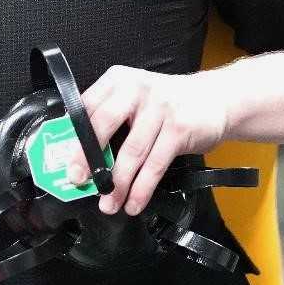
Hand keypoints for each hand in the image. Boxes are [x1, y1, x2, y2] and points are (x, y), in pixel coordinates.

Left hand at [66, 67, 226, 216]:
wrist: (217, 99)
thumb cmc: (167, 104)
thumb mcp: (136, 100)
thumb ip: (110, 119)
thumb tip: (80, 157)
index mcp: (118, 80)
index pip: (87, 107)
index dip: (74, 137)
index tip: (66, 163)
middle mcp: (137, 88)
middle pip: (104, 124)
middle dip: (88, 158)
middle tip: (79, 182)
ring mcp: (160, 107)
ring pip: (131, 151)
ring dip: (118, 183)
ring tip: (109, 203)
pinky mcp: (179, 127)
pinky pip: (155, 164)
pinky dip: (142, 188)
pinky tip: (134, 202)